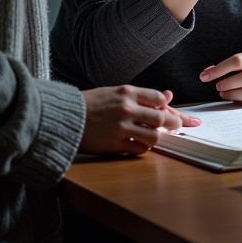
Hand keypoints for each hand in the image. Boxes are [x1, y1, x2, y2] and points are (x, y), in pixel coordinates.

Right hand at [79, 86, 200, 154]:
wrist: (64, 117)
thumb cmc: (91, 104)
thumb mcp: (116, 93)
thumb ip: (142, 95)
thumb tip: (168, 96)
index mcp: (127, 92)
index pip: (159, 98)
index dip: (169, 107)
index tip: (175, 113)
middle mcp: (126, 108)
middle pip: (161, 118)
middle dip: (174, 123)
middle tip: (176, 126)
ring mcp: (121, 127)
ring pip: (153, 136)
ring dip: (158, 138)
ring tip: (156, 137)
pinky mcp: (113, 144)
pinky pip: (139, 149)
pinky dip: (143, 149)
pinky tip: (141, 145)